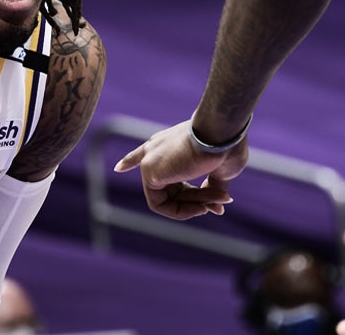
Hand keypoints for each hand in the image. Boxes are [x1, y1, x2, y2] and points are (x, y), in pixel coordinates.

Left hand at [114, 119, 245, 219]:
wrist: (221, 134)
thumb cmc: (226, 146)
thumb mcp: (220, 169)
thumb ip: (211, 186)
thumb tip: (216, 207)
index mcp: (167, 143)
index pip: (141, 153)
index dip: (129, 161)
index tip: (118, 168)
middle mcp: (154, 150)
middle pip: (170, 188)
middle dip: (198, 200)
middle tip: (224, 201)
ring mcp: (149, 161)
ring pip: (168, 198)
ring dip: (197, 205)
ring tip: (218, 199)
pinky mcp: (149, 173)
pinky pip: (161, 205)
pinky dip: (183, 211)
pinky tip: (201, 207)